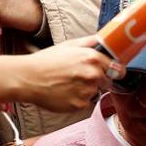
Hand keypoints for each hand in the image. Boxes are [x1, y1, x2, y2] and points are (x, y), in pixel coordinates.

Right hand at [0, 36, 121, 112]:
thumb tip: (103, 41)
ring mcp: (87, 91)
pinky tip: (65, 93)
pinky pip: (86, 103)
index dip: (114, 71)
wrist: (28, 78)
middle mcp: (93, 74)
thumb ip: (89, 43)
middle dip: (98, 81)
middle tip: (79, 77)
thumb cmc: (46, 61)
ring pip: (96, 93)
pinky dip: (78, 100)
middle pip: (107, 82)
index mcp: (93, 58)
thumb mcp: (68, 45)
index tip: (111, 73)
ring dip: (87, 91)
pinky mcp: (80, 104)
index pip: (117, 69)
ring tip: (68, 84)